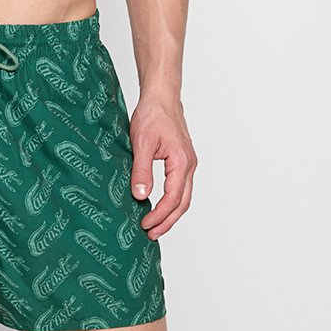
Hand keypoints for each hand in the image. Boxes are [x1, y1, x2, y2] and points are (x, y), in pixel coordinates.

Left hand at [128, 94, 197, 239]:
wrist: (161, 96)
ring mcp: (188, 163)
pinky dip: (172, 201)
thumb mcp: (141, 142)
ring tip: (154, 225)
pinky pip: (180, 186)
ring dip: (170, 213)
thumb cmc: (152, 114)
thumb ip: (141, 170)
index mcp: (181, 162)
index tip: (144, 224)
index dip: (159, 215)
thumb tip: (141, 196)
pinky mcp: (182, 160)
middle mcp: (189, 165)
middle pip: (183, 203)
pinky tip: (159, 204)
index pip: (172, 198)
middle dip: (167, 221)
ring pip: (184, 197)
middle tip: (151, 234)